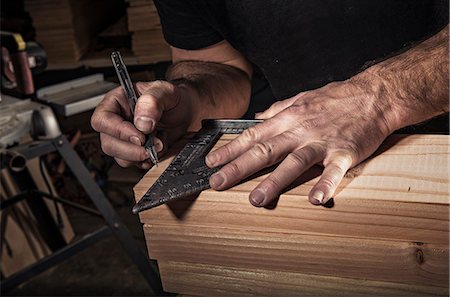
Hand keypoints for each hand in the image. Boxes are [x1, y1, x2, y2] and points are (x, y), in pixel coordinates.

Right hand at [91, 80, 192, 168]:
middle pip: (108, 143)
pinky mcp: (135, 151)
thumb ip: (152, 102)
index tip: (139, 136)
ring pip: (120, 157)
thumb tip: (142, 122)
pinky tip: (159, 148)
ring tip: (160, 143)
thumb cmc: (172, 98)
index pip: (102, 119)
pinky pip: (134, 164)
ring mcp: (124, 139)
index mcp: (116, 102)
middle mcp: (116, 121)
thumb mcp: (165, 91)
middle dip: (132, 149)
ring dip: (142, 156)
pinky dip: (148, 160)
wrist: (186, 112)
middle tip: (152, 145)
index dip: (117, 131)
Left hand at [205, 76, 393, 205]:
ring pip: (294, 161)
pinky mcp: (345, 152)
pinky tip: (315, 200)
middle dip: (239, 167)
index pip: (253, 135)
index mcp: (288, 119)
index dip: (230, 149)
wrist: (373, 94)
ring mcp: (322, 142)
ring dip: (274, 181)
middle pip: (265, 150)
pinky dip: (325, 185)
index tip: (212, 162)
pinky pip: (333, 171)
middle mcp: (300, 130)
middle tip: (218, 182)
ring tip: (256, 198)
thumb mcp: (302, 98)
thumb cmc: (336, 98)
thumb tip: (259, 117)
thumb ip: (278, 110)